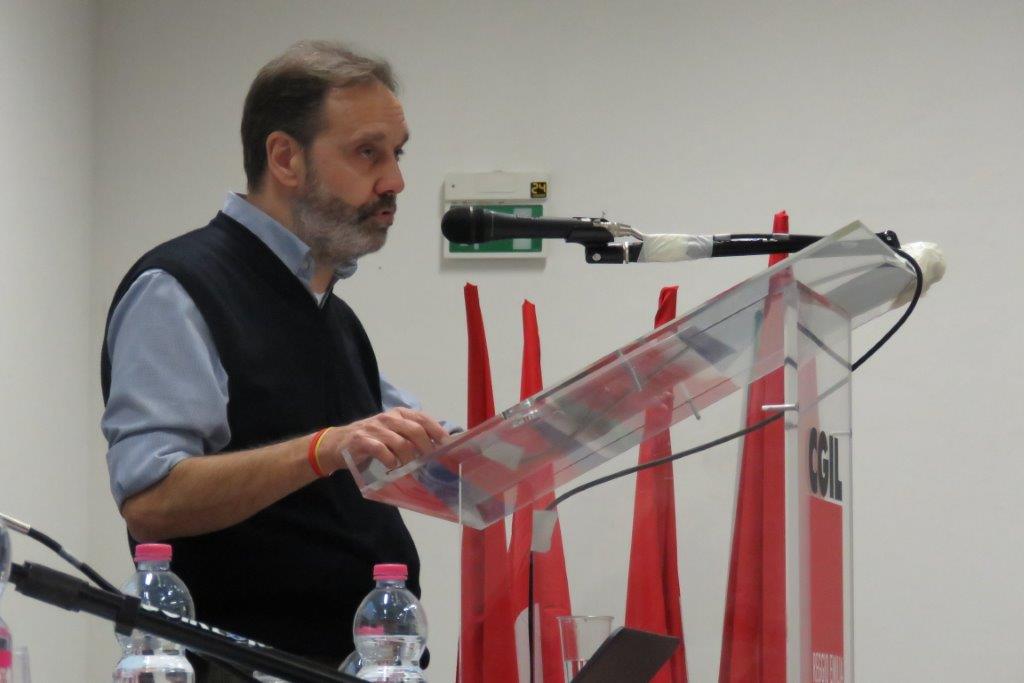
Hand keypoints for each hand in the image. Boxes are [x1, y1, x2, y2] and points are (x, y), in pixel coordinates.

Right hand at [317, 408, 448, 472]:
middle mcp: (388, 418)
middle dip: (426, 448)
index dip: (437, 431)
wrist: (338, 444)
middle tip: (429, 463)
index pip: (423, 418)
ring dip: (409, 460)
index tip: (447, 445)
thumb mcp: (392, 433)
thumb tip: (437, 448)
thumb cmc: (372, 440)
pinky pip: (382, 450)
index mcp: (398, 414)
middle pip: (416, 430)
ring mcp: (375, 428)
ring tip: (409, 469)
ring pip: (401, 443)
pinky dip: (391, 461)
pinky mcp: (362, 440)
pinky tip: (392, 467)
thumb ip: (411, 436)